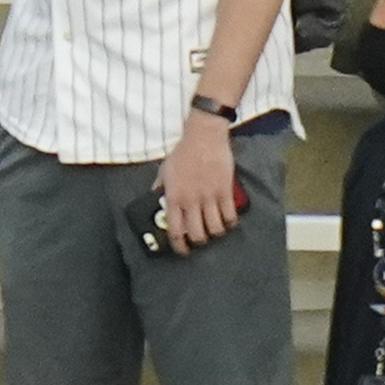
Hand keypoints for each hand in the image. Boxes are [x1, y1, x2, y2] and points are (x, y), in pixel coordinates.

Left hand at [155, 112, 244, 251]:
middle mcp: (191, 200)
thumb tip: (154, 198)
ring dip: (215, 233)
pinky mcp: (225, 190)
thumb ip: (160, 186)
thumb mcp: (166, 169)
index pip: (175, 231)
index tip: (182, 250)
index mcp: (174, 197)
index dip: (179, 246)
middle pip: (197, 234)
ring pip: (215, 228)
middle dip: (199, 242)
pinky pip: (229, 215)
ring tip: (216, 230)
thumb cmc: (183, 151)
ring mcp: (209, 196)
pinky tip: (229, 221)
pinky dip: (230, 222)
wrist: (204, 135)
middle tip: (201, 239)